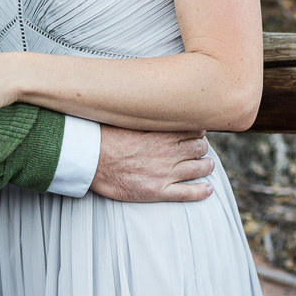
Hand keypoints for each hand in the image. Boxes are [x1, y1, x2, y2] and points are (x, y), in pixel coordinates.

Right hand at [90, 125, 215, 202]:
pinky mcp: (157, 191)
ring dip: (206, 166)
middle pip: (198, 148)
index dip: (196, 128)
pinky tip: (207, 190)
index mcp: (160, 133)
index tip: (195, 129)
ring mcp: (164, 173)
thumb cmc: (102, 135)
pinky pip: (188, 193)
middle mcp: (167, 152)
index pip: (192, 128)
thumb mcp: (125, 117)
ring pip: (198, 169)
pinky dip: (202, 191)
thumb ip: (144, 113)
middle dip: (201, 146)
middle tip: (199, 146)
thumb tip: (152, 102)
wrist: (88, 160)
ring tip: (207, 164)